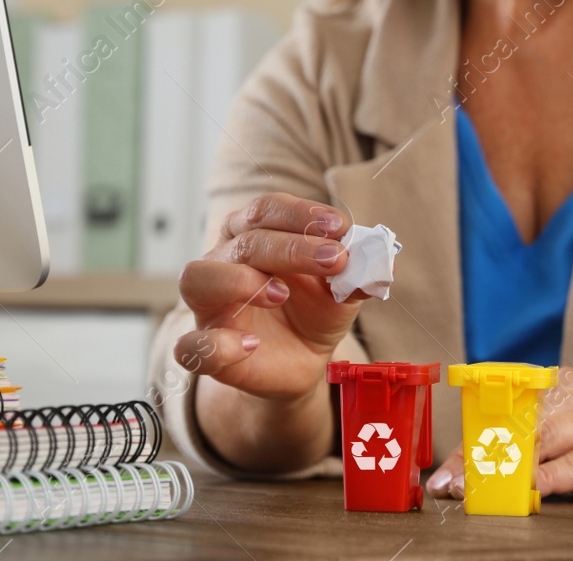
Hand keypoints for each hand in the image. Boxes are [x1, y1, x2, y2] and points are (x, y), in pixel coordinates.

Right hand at [173, 193, 361, 401]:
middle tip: (335, 259)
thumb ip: (358, 273)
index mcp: (252, 234)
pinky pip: (191, 344)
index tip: (339, 226)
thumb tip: (381, 259)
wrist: (302, 361)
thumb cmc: (314, 311)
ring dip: (240, 280)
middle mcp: (223, 261)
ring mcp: (209, 305)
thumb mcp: (343, 291)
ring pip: (198, 277)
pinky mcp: (205, 348)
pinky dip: (219, 343)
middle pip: (243, 241)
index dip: (301, 214)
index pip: (266, 209)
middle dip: (292, 247)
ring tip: (281, 294)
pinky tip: (252, 344)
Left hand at [425, 399, 572, 502]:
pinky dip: (555, 475)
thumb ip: (561, 440)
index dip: (480, 433)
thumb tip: (509, 465)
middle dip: (482, 453)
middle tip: (448, 483)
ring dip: (506, 465)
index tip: (447, 466)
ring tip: (477, 490)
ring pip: (547, 437)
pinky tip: (531, 492)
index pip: (518, 405)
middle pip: (522, 420)